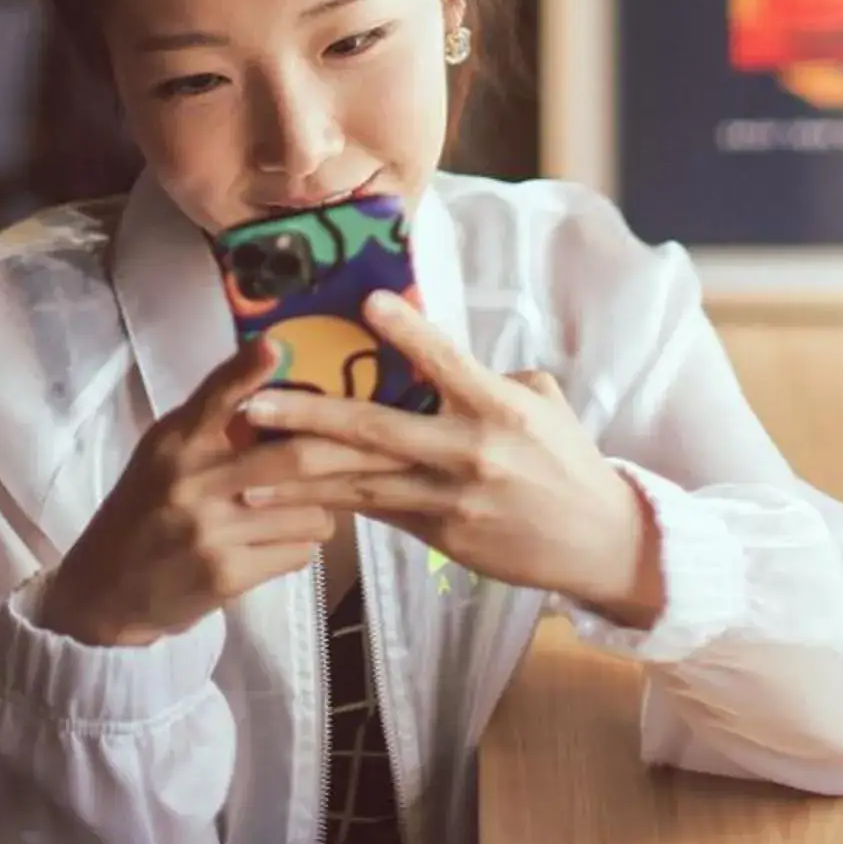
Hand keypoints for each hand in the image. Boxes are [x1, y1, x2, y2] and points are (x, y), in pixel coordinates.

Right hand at [35, 335, 417, 647]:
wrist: (108, 590)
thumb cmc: (146, 507)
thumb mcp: (165, 453)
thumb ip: (212, 421)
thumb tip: (276, 374)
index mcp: (176, 443)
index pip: (214, 397)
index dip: (245, 370)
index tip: (275, 345)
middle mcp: (192, 481)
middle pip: (289, 457)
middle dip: (341, 456)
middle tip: (373, 450)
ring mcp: (210, 530)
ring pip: (307, 509)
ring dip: (319, 508)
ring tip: (302, 508)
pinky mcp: (226, 574)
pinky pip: (299, 550)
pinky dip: (300, 544)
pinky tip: (277, 543)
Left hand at [234, 293, 665, 626]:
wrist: (596, 541)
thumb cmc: (566, 459)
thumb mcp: (541, 402)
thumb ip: (487, 377)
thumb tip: (434, 361)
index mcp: (499, 407)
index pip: (446, 360)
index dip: (405, 331)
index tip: (365, 302)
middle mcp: (470, 452)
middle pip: (376, 430)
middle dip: (308, 417)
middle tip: (254, 404)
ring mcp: (452, 500)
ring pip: (362, 482)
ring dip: (299, 475)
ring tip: (246, 468)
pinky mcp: (441, 537)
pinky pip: (378, 513)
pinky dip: (333, 504)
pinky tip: (290, 501)